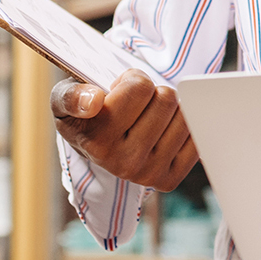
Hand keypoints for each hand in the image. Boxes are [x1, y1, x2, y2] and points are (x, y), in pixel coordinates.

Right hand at [51, 69, 197, 191]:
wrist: (95, 144)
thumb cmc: (85, 111)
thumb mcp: (65, 97)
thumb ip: (72, 95)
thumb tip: (93, 101)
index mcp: (97, 141)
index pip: (140, 86)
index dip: (132, 79)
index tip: (118, 90)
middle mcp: (122, 164)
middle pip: (166, 98)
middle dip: (152, 92)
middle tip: (135, 104)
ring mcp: (148, 175)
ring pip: (184, 115)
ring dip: (168, 108)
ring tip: (147, 117)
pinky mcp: (169, 180)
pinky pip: (195, 136)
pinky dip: (182, 125)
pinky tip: (163, 130)